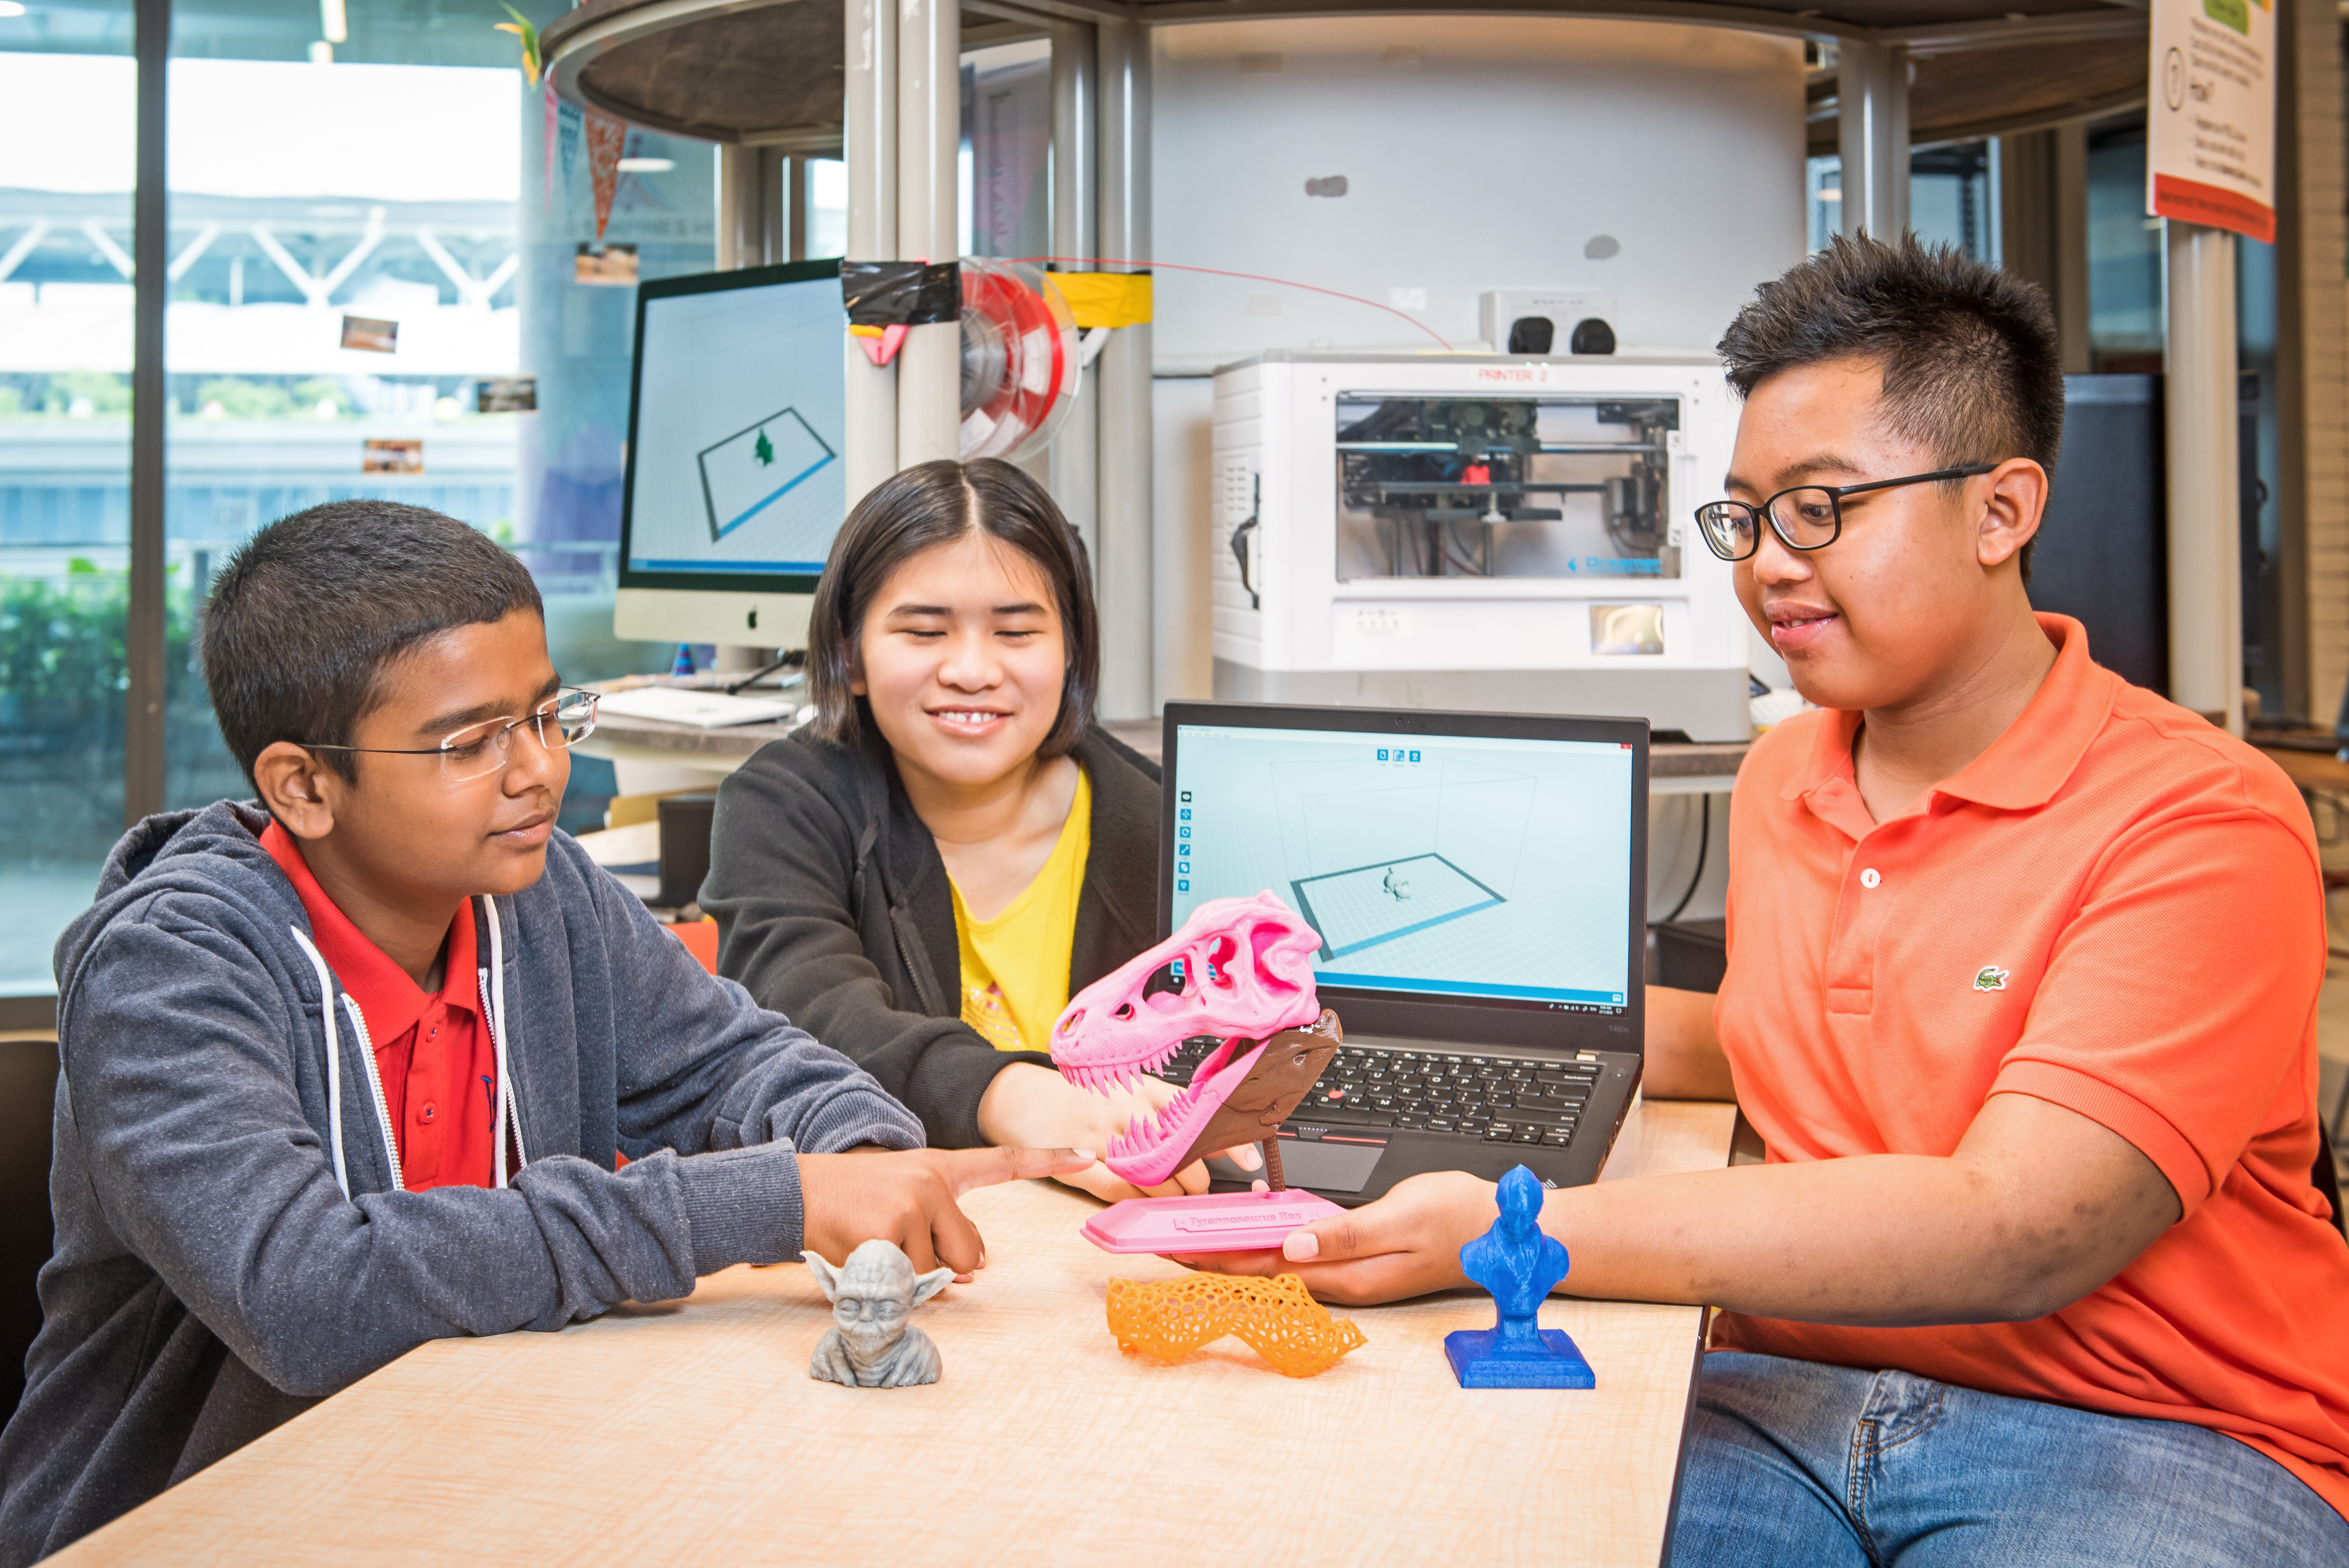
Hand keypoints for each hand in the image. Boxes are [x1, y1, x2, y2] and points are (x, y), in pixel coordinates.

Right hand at [798, 1145, 1092, 1280]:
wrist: (793, 1191)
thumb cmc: (851, 1204)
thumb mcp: (902, 1202)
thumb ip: (942, 1230)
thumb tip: (968, 1276)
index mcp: (940, 1169)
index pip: (1003, 1163)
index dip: (1050, 1159)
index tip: (1091, 1155)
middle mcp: (934, 1181)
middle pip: (970, 1255)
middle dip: (941, 1268)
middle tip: (897, 1245)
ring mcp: (913, 1204)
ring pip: (936, 1275)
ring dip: (906, 1276)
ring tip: (872, 1244)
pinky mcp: (890, 1230)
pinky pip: (908, 1284)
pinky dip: (886, 1283)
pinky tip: (860, 1253)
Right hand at [974, 1062, 1263, 1202]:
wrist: (1023, 1096)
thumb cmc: (1084, 1097)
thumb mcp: (1130, 1093)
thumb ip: (1169, 1114)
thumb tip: (1218, 1137)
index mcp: (1146, 1092)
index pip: (1198, 1116)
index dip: (1228, 1140)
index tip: (1252, 1159)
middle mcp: (1130, 1113)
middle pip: (1182, 1157)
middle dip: (1196, 1182)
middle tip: (1196, 1190)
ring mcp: (1104, 1139)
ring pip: (1156, 1180)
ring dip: (1171, 1198)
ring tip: (1171, 1200)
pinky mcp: (1080, 1165)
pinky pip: (1118, 1193)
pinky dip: (1135, 1205)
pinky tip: (1140, 1206)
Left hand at [1169, 1170, 1493, 1305]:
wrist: (1504, 1229)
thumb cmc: (1456, 1217)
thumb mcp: (1400, 1217)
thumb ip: (1345, 1236)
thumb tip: (1291, 1247)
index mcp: (1349, 1275)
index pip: (1266, 1269)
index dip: (1216, 1260)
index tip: (1174, 1250)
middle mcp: (1345, 1282)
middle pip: (1265, 1273)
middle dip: (1213, 1260)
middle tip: (1164, 1246)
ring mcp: (1353, 1275)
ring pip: (1281, 1267)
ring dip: (1238, 1255)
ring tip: (1195, 1244)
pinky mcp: (1361, 1263)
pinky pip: (1303, 1259)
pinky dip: (1270, 1247)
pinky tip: (1255, 1235)